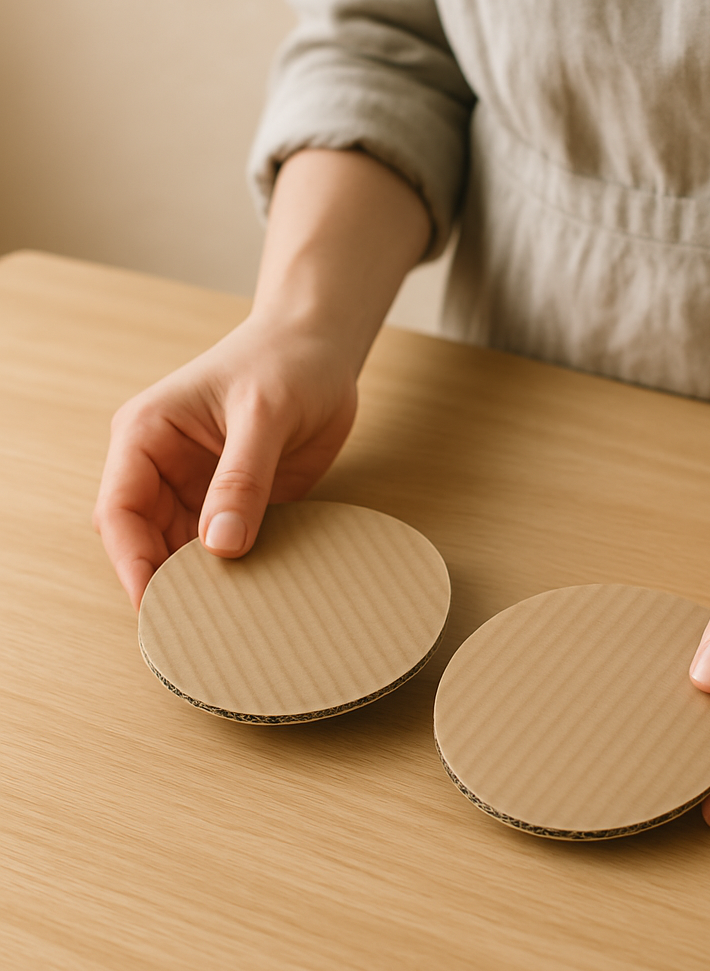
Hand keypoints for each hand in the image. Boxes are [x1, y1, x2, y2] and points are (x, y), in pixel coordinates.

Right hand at [93, 314, 357, 608]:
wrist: (322, 348)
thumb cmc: (285, 361)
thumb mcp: (264, 413)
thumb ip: (242, 477)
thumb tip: (221, 544)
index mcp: (147, 435)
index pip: (120, 510)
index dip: (132, 562)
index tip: (156, 606)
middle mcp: (164, 468)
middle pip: (146, 541)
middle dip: (167, 582)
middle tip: (199, 628)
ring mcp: (201, 488)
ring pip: (184, 552)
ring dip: (204, 583)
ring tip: (231, 619)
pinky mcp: (239, 502)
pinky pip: (229, 547)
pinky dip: (239, 572)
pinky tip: (258, 595)